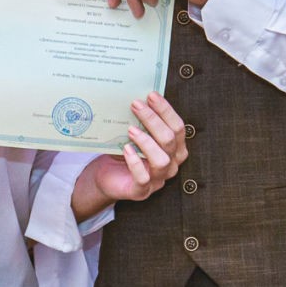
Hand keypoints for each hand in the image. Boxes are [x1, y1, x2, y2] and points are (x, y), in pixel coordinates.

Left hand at [77, 93, 187, 209]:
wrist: (107, 177)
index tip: (151, 95)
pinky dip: (135, 162)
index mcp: (175, 149)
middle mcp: (171, 164)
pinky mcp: (141, 191)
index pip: (177, 127)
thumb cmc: (124, 152)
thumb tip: (138, 96)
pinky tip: (126, 149)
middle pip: (170, 140)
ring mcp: (158, 179)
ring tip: (131, 129)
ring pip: (161, 160)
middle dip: (153, 120)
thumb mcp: (135, 133)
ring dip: (146, 142)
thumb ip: (141, 120)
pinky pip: (143, 178)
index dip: (166, 110)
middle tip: (136, 104)